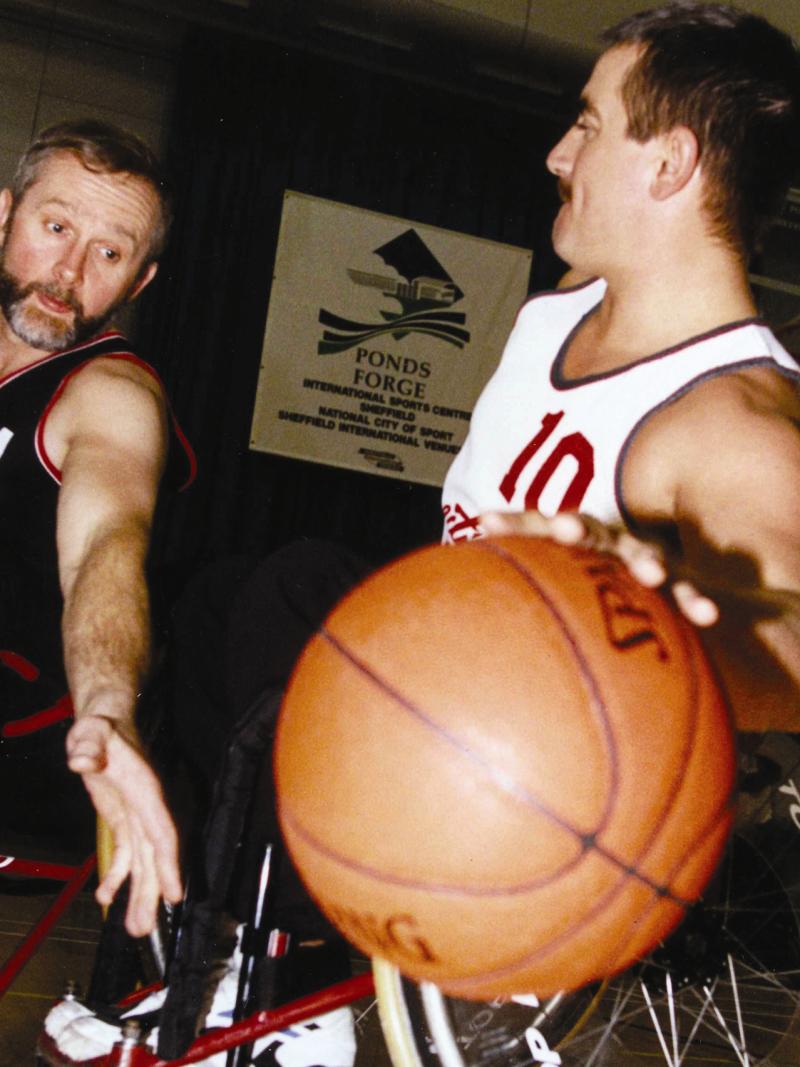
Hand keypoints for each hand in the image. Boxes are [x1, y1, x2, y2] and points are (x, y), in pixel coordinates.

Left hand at [65, 715, 181, 935]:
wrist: (105, 722)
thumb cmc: (99, 727)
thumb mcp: (91, 732)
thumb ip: (87, 744)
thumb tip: (80, 759)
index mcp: (145, 791)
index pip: (161, 832)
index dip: (168, 864)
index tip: (175, 894)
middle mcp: (146, 808)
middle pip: (153, 857)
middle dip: (151, 893)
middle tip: (143, 930)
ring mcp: (136, 816)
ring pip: (142, 861)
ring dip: (139, 894)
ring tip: (136, 929)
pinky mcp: (123, 820)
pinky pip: (125, 855)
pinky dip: (118, 877)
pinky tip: (106, 898)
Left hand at [480, 509, 718, 627]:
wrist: (626, 577)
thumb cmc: (573, 577)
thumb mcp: (542, 573)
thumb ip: (510, 564)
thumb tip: (467, 545)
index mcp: (565, 536)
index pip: (532, 524)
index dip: (510, 523)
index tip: (484, 522)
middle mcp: (602, 541)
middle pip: (588, 531)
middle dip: (577, 529)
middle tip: (566, 532)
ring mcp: (638, 558)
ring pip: (642, 555)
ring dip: (644, 562)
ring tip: (650, 575)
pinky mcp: (672, 582)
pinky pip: (685, 591)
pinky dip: (695, 599)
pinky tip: (706, 616)